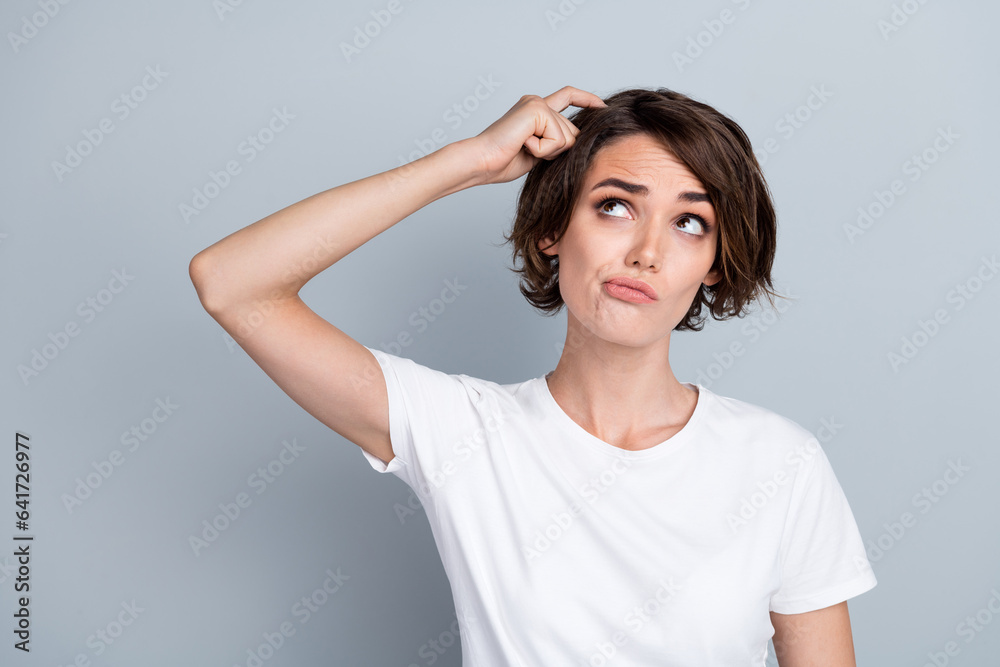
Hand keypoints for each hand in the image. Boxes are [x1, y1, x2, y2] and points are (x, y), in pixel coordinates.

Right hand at [467, 86, 606, 185]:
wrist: (481, 162)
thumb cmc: (502, 161)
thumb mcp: (538, 152)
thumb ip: (555, 141)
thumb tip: (580, 141)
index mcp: (535, 110)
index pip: (568, 97)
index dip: (587, 100)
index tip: (602, 106)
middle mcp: (536, 102)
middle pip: (573, 131)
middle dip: (559, 150)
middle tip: (529, 152)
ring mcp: (536, 103)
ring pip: (567, 137)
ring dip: (549, 152)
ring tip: (523, 148)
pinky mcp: (536, 110)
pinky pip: (558, 139)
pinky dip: (543, 151)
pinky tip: (523, 145)